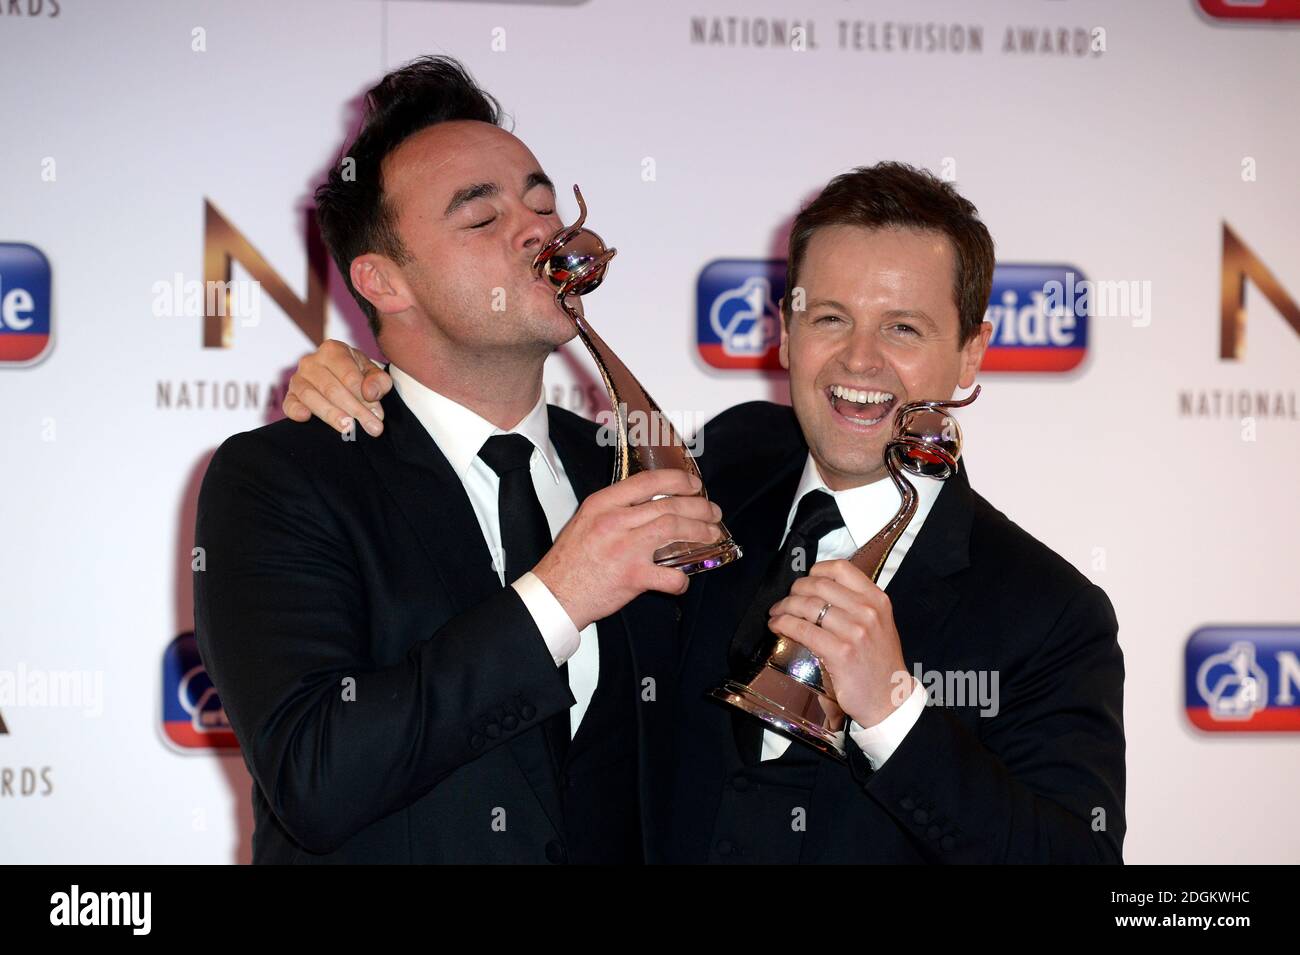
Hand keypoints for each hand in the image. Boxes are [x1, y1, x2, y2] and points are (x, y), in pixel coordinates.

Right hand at [283, 339, 392, 436]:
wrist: (340, 376)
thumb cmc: (357, 373)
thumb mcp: (373, 373)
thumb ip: (378, 380)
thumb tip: (370, 394)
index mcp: (333, 350)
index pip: (349, 376)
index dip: (365, 398)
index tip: (378, 415)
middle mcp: (311, 361)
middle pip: (332, 389)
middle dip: (354, 410)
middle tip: (372, 428)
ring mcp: (298, 378)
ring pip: (312, 397)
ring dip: (331, 414)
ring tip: (348, 428)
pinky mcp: (290, 395)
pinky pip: (290, 404)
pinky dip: (295, 410)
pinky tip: (306, 417)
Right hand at [534, 469, 724, 630]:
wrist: (555, 593)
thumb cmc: (569, 561)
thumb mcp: (586, 520)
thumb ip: (615, 509)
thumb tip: (648, 505)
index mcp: (602, 504)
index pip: (647, 481)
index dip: (677, 480)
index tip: (693, 485)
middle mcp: (615, 522)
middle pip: (668, 505)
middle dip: (698, 508)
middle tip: (712, 512)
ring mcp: (625, 548)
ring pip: (674, 530)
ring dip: (700, 532)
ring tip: (712, 534)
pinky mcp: (632, 576)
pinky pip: (668, 575)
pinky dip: (681, 579)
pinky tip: (683, 579)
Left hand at [767, 559, 915, 728]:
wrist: (890, 699)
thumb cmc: (880, 663)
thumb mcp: (879, 624)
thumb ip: (856, 605)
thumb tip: (819, 591)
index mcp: (877, 599)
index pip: (841, 568)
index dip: (816, 571)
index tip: (806, 580)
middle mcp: (867, 611)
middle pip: (818, 586)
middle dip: (794, 590)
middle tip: (785, 600)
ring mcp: (854, 631)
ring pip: (807, 606)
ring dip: (784, 607)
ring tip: (776, 614)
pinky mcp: (840, 652)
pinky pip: (803, 629)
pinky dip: (784, 624)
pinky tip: (777, 626)